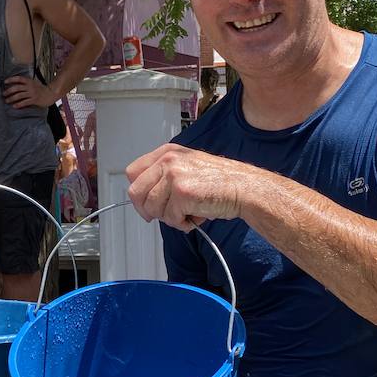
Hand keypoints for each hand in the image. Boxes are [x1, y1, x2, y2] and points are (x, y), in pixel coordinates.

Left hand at [3, 75, 56, 109]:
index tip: (4, 82)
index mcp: (29, 81)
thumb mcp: (34, 83)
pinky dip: (19, 104)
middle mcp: (30, 86)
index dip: (11, 79)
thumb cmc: (41, 88)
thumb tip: (15, 84)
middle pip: (17, 87)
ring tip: (7, 101)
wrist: (51, 93)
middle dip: (9, 91)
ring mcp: (32, 93)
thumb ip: (26, 83)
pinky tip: (14, 106)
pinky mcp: (34, 100)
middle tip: (3, 94)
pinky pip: (25, 102)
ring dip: (12, 98)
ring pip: (19, 95)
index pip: (19, 78)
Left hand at [125, 144, 247, 229]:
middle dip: (148, 209)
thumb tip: (144, 199)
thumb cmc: (219, 182)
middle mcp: (168, 160)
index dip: (138, 192)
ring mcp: (174, 175)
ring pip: (151, 208)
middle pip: (136, 192)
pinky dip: (181, 224)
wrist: (243, 188)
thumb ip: (164, 176)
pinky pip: (169, 217)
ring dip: (168, 218)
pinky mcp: (181, 192)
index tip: (146, 204)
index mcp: (167, 152)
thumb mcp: (187, 167)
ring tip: (186, 214)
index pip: (133, 172)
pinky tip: (195, 217)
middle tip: (164, 216)